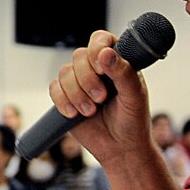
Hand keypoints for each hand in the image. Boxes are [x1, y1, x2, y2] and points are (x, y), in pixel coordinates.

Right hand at [48, 30, 154, 167]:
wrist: (120, 149)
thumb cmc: (133, 121)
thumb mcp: (134, 96)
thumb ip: (123, 73)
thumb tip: (106, 53)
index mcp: (117, 61)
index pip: (101, 40)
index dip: (97, 50)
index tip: (102, 70)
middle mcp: (97, 68)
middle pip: (79, 56)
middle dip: (87, 80)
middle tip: (101, 98)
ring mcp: (80, 82)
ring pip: (65, 73)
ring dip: (77, 94)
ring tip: (90, 111)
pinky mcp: (66, 96)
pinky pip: (54, 89)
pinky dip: (63, 102)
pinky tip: (75, 114)